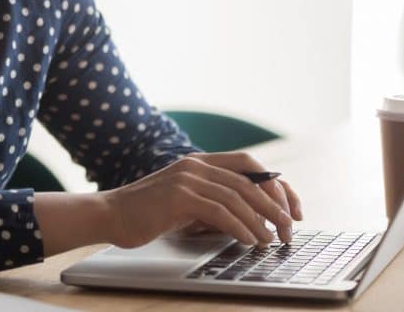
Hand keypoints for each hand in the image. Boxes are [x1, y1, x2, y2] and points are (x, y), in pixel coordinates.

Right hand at [100, 151, 302, 249]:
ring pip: (238, 196)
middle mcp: (195, 165)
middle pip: (250, 180)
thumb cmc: (147, 214)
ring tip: (272, 240)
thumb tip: (253, 220)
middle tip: (289, 229)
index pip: (250, 165)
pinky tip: (249, 240)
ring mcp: (187, 178)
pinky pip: (219, 211)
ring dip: (261, 220)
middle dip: (276, 205)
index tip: (293, 208)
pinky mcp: (178, 196)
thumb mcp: (186, 204)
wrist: (110, 214)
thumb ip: (214, 203)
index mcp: (200, 163)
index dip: (277, 185)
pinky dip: (240, 226)